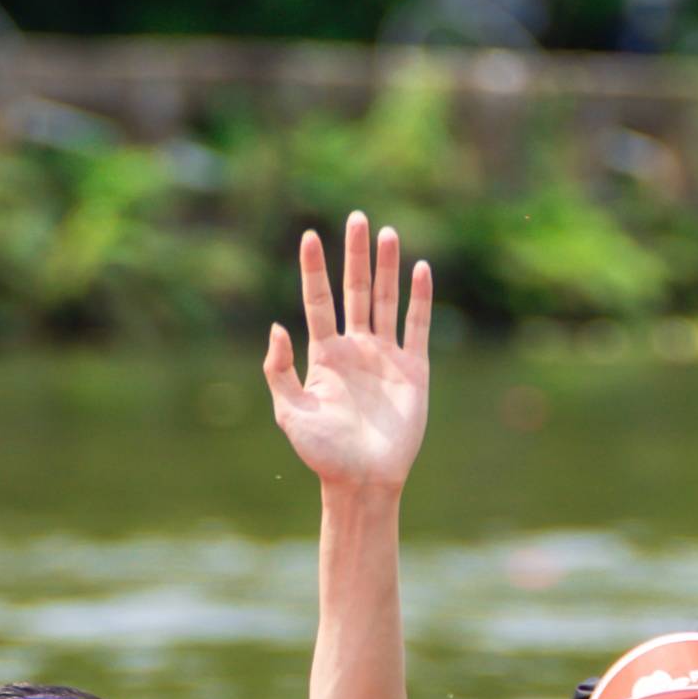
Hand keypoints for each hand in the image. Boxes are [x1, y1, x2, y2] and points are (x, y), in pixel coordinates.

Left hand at [264, 211, 431, 496]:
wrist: (363, 481)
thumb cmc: (322, 452)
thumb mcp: (289, 412)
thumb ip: (279, 370)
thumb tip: (276, 326)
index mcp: (325, 354)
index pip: (318, 300)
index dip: (314, 269)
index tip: (309, 235)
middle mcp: (356, 348)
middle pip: (356, 290)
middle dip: (355, 255)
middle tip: (356, 217)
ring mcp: (385, 356)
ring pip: (387, 301)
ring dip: (387, 268)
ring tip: (387, 233)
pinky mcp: (414, 369)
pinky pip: (417, 326)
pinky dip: (420, 298)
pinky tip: (420, 269)